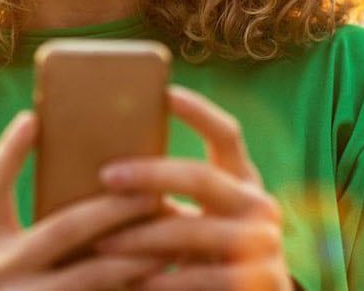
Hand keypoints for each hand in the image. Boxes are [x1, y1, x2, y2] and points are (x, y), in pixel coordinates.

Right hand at [0, 111, 168, 289]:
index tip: (33, 118)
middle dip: (117, 205)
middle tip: (156, 189)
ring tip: (175, 234)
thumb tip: (85, 173)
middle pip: (65, 226)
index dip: (10, 150)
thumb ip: (28, 231)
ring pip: (96, 272)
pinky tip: (166, 279)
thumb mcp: (0, 262)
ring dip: (141, 251)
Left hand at [94, 87, 292, 289]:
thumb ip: (164, 197)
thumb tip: (98, 171)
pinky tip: (132, 283)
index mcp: (241, 181)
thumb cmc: (201, 254)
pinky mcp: (261, 281)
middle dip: (149, 175)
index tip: (164, 92)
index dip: (199, 111)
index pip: (226, 135)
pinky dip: (163, 281)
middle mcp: (259, 205)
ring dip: (141, 238)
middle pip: (201, 177)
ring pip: (192, 231)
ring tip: (99, 245)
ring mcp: (265, 244)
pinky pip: (201, 277)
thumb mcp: (192, 220)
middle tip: (105, 176)